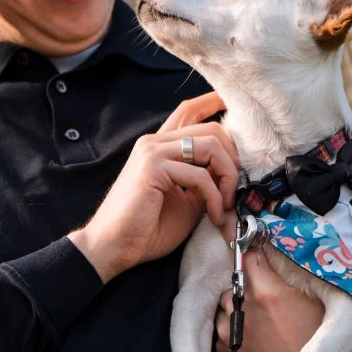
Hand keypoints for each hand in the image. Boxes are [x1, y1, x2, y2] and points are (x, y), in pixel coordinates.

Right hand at [68, 92, 234, 282]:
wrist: (113, 248)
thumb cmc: (145, 230)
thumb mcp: (186, 202)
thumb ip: (205, 182)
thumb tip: (232, 176)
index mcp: (159, 148)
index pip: (188, 112)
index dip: (213, 102)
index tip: (238, 109)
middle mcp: (154, 143)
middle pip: (210, 128)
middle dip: (233, 159)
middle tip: (235, 190)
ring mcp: (152, 151)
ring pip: (211, 144)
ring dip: (228, 177)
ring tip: (225, 204)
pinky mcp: (153, 167)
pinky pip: (200, 175)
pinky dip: (214, 197)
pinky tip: (214, 215)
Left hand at [214, 220, 351, 351]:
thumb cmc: (317, 340)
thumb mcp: (313, 300)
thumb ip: (287, 275)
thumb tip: (270, 252)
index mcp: (267, 293)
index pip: (246, 256)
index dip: (249, 252)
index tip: (251, 252)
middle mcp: (243, 309)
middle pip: (234, 282)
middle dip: (245, 284)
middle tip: (263, 295)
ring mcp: (230, 331)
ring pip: (224, 305)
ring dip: (237, 306)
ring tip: (260, 318)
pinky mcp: (224, 351)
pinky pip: (221, 328)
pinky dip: (232, 327)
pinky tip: (253, 335)